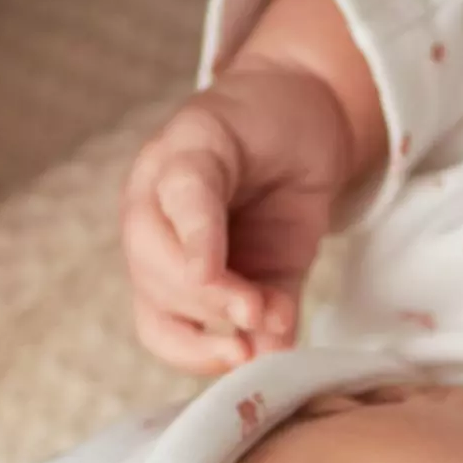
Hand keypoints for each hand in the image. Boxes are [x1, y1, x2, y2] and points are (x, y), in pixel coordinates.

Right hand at [121, 62, 354, 373]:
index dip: (187, 254)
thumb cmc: (260, 113)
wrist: (306, 116)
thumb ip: (203, 200)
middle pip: (159, 287)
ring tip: (257, 347)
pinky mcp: (247, 289)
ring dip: (213, 347)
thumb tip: (206, 281)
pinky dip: (255, 349)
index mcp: (158, 184)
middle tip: (255, 310)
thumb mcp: (222, 134)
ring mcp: (200, 268)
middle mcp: (165, 234)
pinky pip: (231, 336)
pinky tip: (278, 347)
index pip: (156, 228)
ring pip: (170, 327)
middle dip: (207, 304)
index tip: (208, 278)